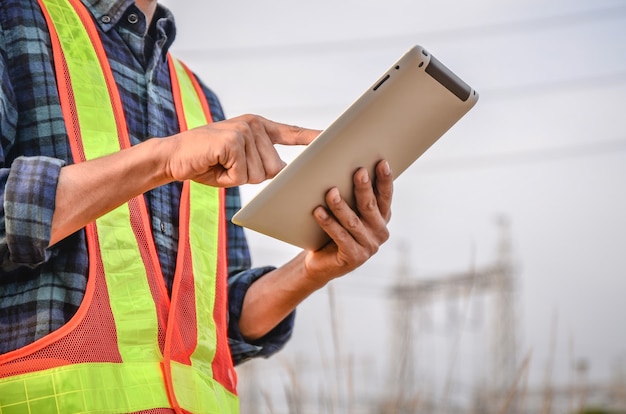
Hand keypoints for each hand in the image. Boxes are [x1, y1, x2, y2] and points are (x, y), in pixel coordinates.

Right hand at [165, 114, 319, 186]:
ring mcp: (244, 131)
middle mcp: (254, 125)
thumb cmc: (206, 162)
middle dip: (252, 176)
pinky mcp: (233, 141)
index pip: (291, 133)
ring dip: (238, 177)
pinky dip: (227, 178)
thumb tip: (283, 170)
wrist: (173, 156)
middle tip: (228, 165)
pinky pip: (242, 175)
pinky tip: (214, 164)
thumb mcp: (239, 161)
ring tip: (220, 164)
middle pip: (274, 168)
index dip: (311, 137)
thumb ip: (261, 162)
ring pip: (259, 174)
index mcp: (258, 127)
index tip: (330, 138)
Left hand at [304, 159, 392, 283]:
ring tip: (331, 192)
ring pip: (353, 222)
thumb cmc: (335, 230)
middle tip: (358, 172)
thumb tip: (345, 165)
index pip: (385, 196)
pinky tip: (318, 212)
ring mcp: (368, 247)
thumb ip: (352, 194)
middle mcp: (379, 232)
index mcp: (382, 218)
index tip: (381, 163)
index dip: (385, 180)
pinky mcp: (354, 257)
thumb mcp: (348, 211)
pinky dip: (328, 223)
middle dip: (364, 188)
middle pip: (370, 206)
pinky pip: (339, 236)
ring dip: (341, 206)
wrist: (322, 263)